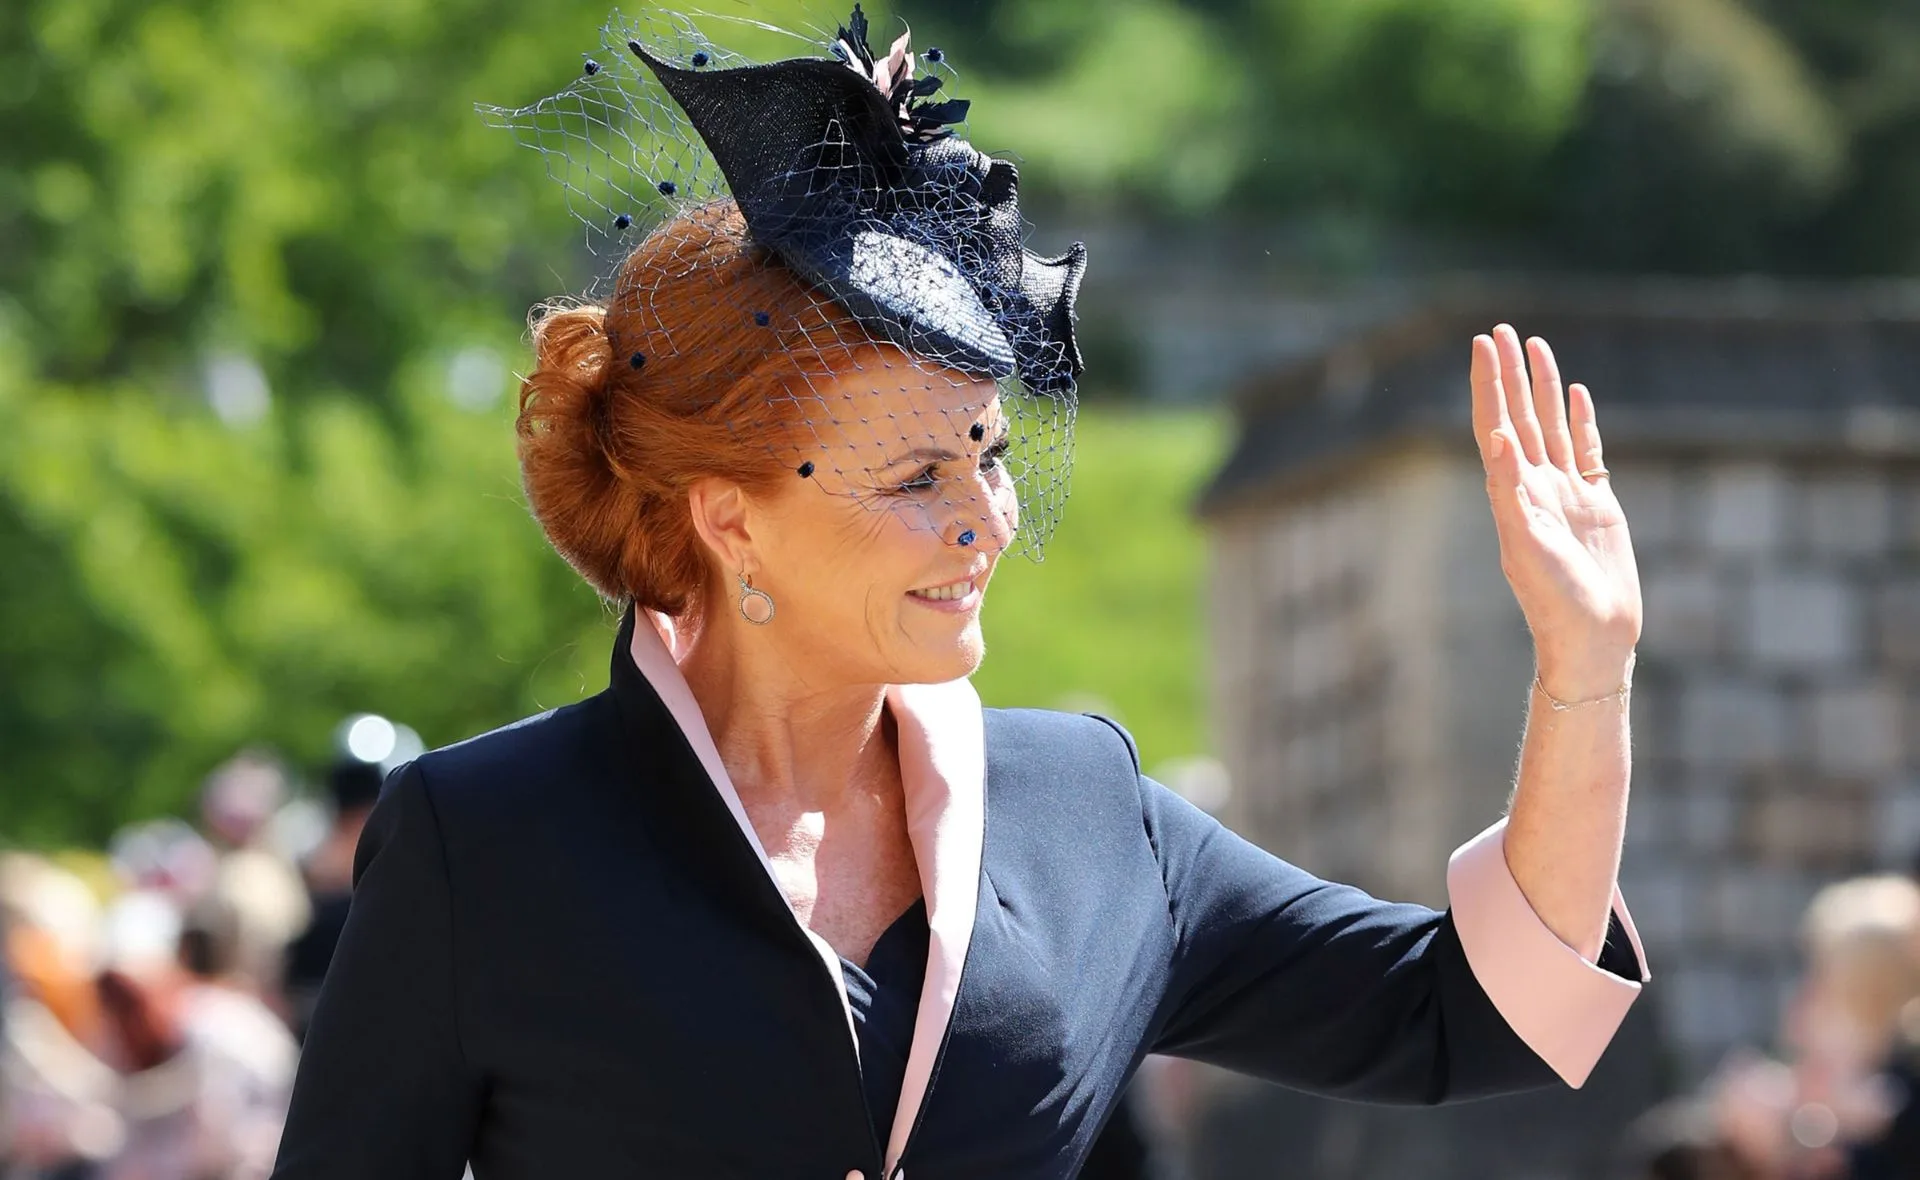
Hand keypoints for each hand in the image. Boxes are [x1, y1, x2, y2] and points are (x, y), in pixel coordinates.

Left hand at [1471, 325, 1641, 698]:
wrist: (1591, 637)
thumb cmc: (1554, 600)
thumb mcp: (1527, 545)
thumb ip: (1511, 492)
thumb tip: (1498, 439)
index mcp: (1511, 493)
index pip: (1494, 426)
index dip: (1487, 385)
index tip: (1481, 344)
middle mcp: (1534, 486)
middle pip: (1518, 416)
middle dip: (1508, 374)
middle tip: (1500, 329)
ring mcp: (1565, 493)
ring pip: (1551, 426)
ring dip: (1542, 387)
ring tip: (1535, 346)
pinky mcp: (1597, 504)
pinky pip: (1586, 451)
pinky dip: (1579, 421)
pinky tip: (1575, 394)